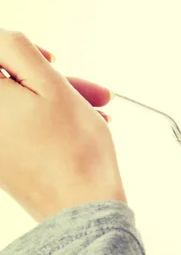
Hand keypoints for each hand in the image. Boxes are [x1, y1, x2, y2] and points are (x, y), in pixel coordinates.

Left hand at [0, 29, 126, 222]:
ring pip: (21, 100)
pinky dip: (51, 116)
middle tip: (86, 88)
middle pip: (8, 80)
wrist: (82, 206)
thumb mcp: (51, 84)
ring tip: (97, 108)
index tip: (46, 57)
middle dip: (49, 76)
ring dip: (58, 96)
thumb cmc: (73, 151)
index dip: (14, 48)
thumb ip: (16, 49)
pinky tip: (84, 121)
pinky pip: (22, 121)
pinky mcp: (2, 156)